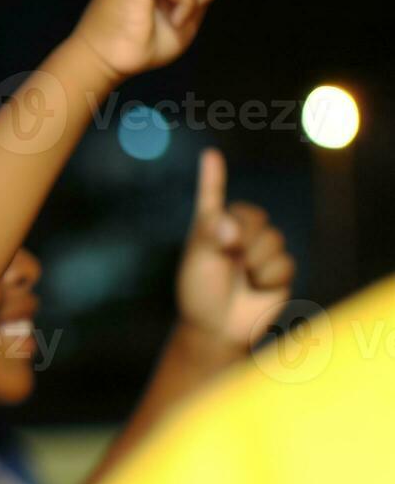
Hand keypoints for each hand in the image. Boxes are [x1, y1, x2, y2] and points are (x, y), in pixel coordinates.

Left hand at [175, 148, 295, 351]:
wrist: (216, 328)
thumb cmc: (200, 292)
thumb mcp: (198, 261)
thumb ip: (212, 236)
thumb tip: (232, 224)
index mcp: (211, 228)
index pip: (214, 198)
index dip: (213, 177)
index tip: (210, 155)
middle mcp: (237, 235)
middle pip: (255, 215)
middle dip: (244, 232)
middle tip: (231, 251)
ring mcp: (259, 252)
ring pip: (274, 238)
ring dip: (256, 258)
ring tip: (242, 276)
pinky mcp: (278, 271)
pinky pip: (285, 263)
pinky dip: (269, 277)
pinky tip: (257, 288)